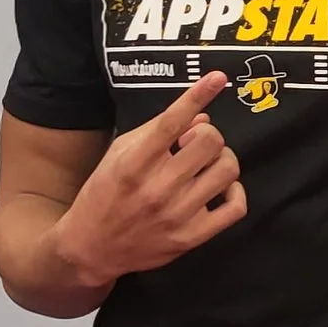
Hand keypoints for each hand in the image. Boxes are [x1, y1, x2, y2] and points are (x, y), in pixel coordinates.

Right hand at [51, 74, 245, 285]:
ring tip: (207, 165)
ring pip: (227, 170)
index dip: (198, 95)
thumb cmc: (104, 194)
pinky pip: (236, 207)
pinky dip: (235, 192)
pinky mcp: (191, 238)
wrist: (91, 248)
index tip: (218, 78)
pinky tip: (220, 189)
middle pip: (210, 143)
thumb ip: (156, 131)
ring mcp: (177, 215)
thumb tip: (201, 116)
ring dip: (222, 160)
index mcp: (133, 164)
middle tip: (195, 144)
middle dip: (208, 136)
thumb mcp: (119, 154)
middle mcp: (156, 189)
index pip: (172, 122)